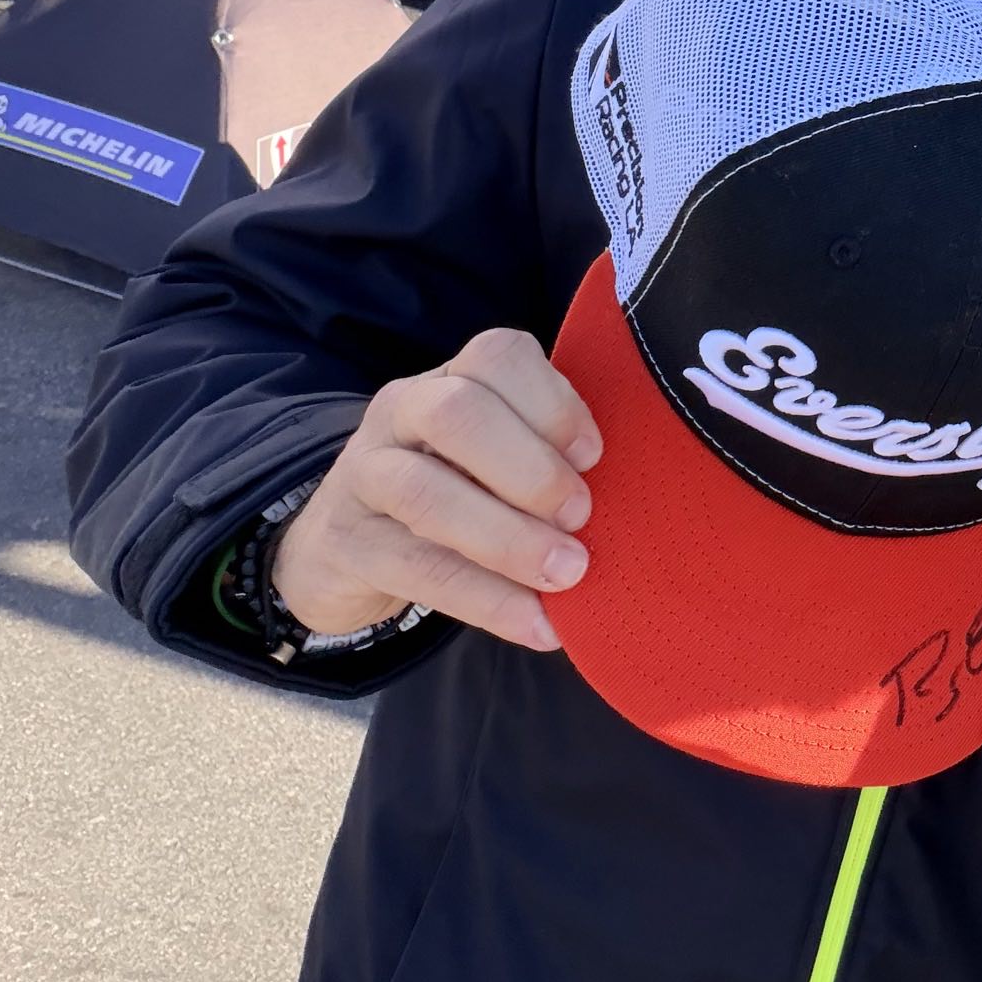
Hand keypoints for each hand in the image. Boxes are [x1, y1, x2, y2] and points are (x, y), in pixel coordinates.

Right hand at [272, 327, 600, 651]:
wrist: (346, 545)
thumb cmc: (455, 490)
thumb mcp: (495, 459)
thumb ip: (550, 460)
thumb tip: (635, 506)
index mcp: (452, 378)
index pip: (498, 355)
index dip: (554, 404)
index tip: (595, 458)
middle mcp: (402, 411)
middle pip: (455, 412)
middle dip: (529, 468)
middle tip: (580, 516)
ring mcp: (364, 473)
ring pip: (423, 491)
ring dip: (507, 537)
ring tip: (567, 574)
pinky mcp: (346, 544)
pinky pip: (415, 568)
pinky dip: (486, 601)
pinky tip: (537, 626)